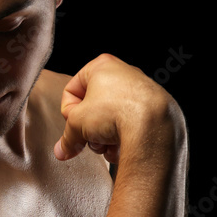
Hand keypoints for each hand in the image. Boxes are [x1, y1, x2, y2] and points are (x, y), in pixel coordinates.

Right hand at [53, 52, 175, 163]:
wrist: (153, 126)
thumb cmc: (115, 112)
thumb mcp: (78, 124)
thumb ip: (67, 137)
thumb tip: (62, 150)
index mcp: (102, 66)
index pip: (72, 90)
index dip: (69, 112)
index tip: (74, 126)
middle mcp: (124, 73)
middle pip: (94, 107)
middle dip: (90, 128)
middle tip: (90, 139)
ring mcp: (141, 90)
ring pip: (111, 118)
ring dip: (105, 136)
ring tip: (108, 144)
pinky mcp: (154, 109)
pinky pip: (131, 125)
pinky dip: (124, 138)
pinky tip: (123, 146)